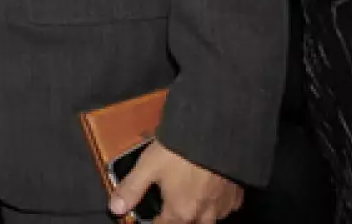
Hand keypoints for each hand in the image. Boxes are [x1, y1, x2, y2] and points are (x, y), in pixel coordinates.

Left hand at [109, 140, 241, 223]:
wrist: (217, 136)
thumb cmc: (180, 152)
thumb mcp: (148, 167)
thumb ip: (131, 189)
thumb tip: (115, 208)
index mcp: (180, 212)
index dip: (153, 223)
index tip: (151, 218)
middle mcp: (203, 216)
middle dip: (176, 220)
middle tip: (169, 209)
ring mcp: (222, 208)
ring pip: (207, 221)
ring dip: (196, 215)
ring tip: (188, 200)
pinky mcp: (236, 197)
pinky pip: (224, 208)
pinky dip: (214, 204)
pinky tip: (208, 192)